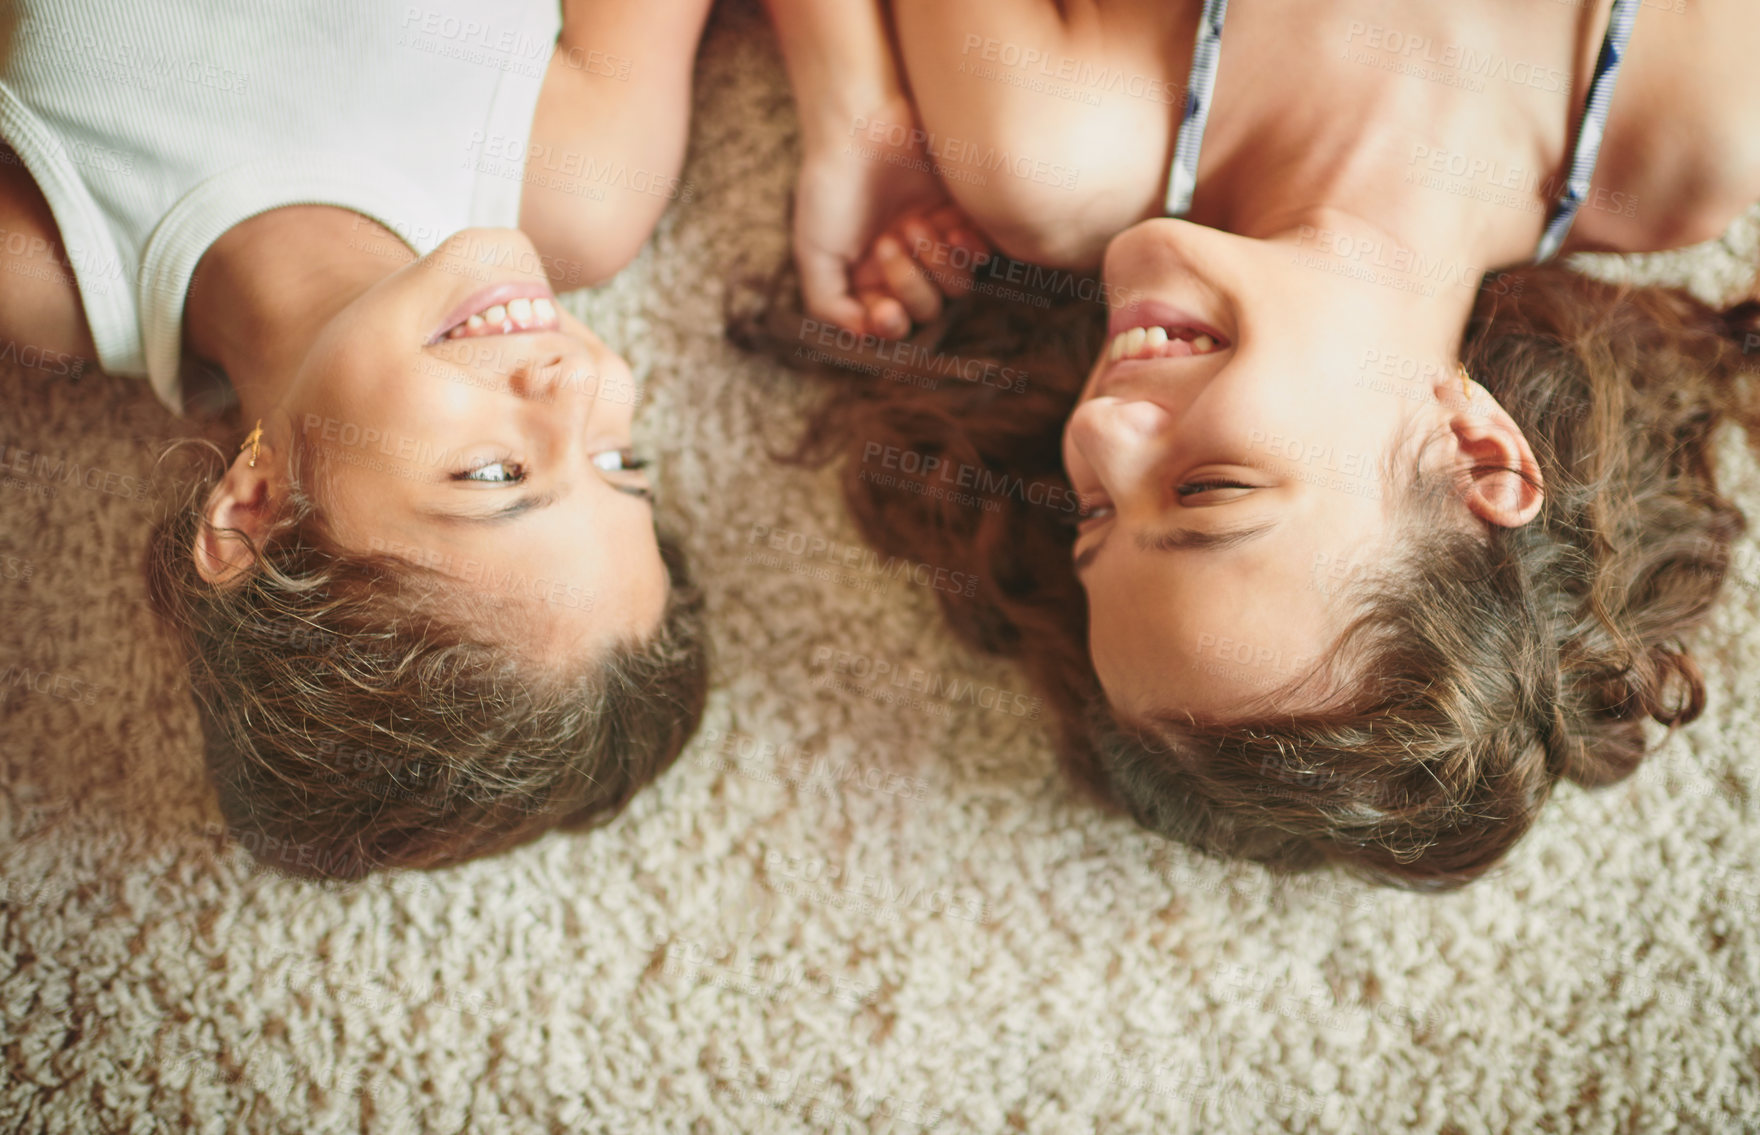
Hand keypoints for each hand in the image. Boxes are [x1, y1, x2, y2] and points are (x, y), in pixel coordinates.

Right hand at [792, 100, 988, 338]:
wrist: (863, 122)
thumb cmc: (832, 185)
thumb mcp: (814, 252)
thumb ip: (828, 305)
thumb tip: (863, 338)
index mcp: (867, 277)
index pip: (891, 324)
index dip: (891, 325)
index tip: (883, 311)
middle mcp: (904, 264)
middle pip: (927, 310)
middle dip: (910, 285)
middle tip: (889, 242)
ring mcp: (936, 240)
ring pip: (957, 288)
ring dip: (936, 264)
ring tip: (913, 224)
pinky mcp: (964, 214)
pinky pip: (983, 255)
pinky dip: (968, 250)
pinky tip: (949, 227)